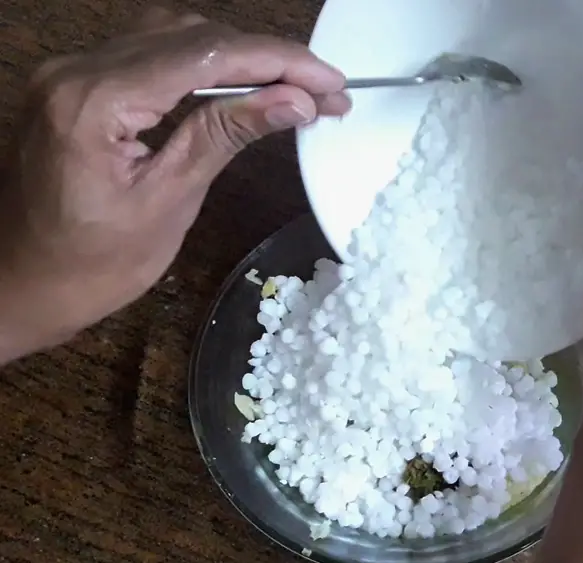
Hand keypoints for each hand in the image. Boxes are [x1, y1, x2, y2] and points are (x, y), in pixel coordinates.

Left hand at [0, 8, 349, 360]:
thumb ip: (226, 136)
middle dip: (266, 58)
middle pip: (190, 35)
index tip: (329, 81)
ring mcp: (71, 72)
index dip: (277, 61)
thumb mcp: (169, 202)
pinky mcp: (76, 84)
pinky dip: (203, 65)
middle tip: (323, 89)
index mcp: (94, 102)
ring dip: (238, 57)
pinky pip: (149, 56)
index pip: (203, 56)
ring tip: (293, 86)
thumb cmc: (92, 266)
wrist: (21, 284)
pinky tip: (241, 84)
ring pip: (172, 36)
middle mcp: (76, 70)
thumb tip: (293, 101)